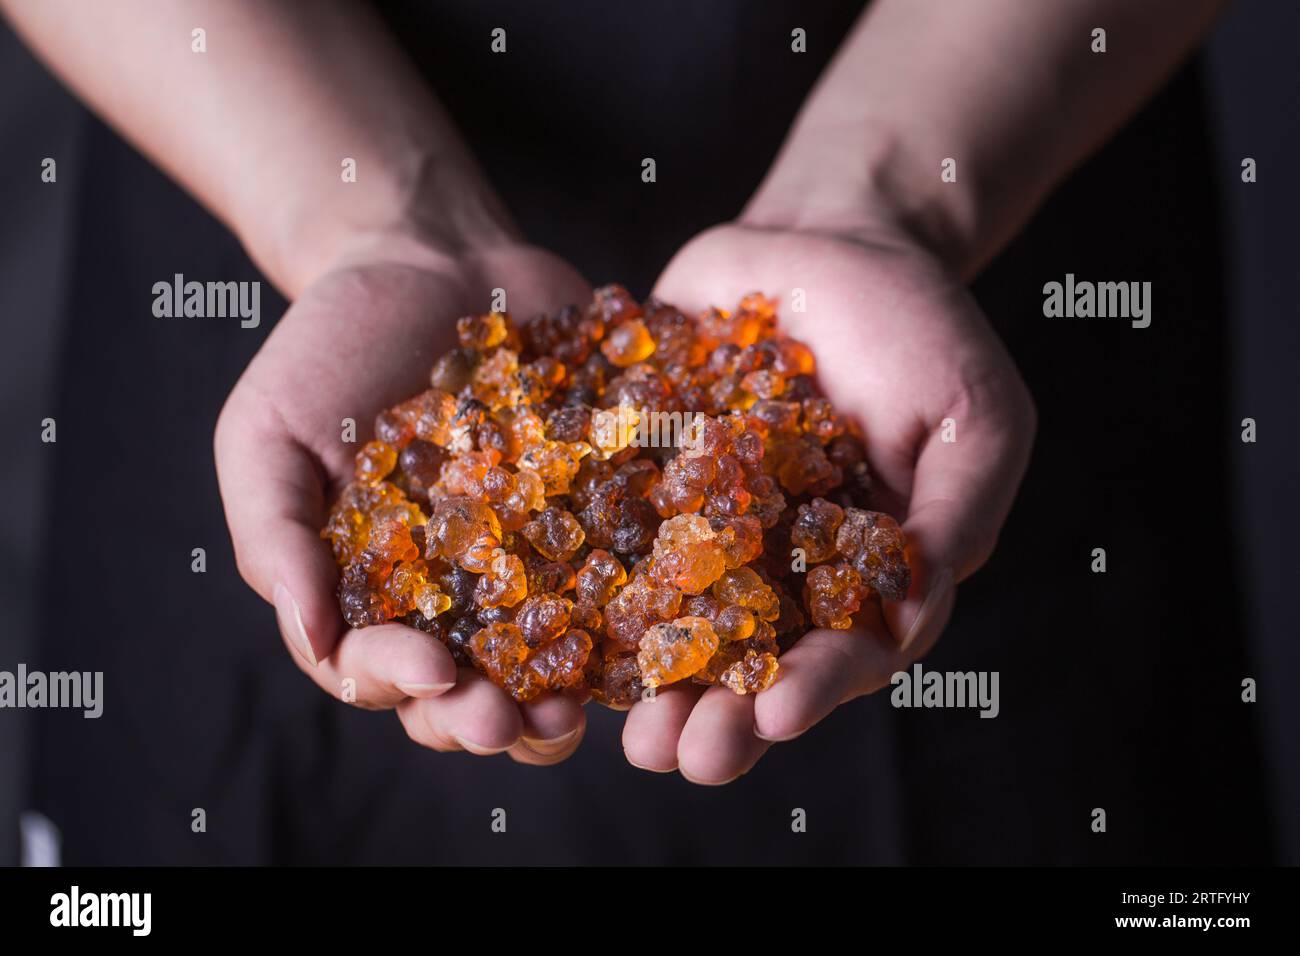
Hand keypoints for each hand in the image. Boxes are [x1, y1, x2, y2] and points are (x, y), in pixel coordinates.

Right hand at [215, 235, 593, 764]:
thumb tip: (311, 636)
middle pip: (470, 693)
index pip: (379, 668)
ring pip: (550, 667)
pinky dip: (636, 617)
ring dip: (562, 701)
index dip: (401, 682)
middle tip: (514, 723)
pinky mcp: (598, 519)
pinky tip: (653, 626)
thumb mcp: (269, 434)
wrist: (432, 261)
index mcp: (373, 592)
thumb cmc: (331, 348)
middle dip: (489, 720)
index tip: (433, 672)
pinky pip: (622, 583)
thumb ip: (275, 537)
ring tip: (580, 706)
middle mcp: (456, 597)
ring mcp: (534, 563)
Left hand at [622, 221, 1035, 782]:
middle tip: (675, 756)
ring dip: (635, 676)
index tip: (774, 717)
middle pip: (743, 660)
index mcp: (857, 571)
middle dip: (711, 714)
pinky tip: (538, 605)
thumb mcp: (972, 414)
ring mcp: (697, 524)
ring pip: (663, 617)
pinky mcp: (636, 476)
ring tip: (605, 726)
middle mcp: (772, 565)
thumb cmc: (920, 329)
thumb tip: (917, 604)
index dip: (814, 689)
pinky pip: (600, 526)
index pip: (843, 649)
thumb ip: (956, 508)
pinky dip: (571, 569)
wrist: (827, 242)